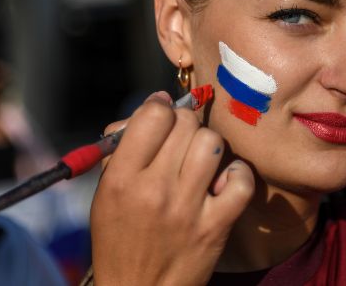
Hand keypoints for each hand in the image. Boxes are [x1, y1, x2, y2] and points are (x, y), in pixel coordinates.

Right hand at [90, 92, 253, 285]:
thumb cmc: (120, 240)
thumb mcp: (105, 193)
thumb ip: (122, 148)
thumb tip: (152, 106)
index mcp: (122, 179)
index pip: (152, 115)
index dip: (160, 106)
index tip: (162, 112)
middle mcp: (154, 190)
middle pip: (185, 123)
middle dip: (183, 123)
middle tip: (180, 138)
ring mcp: (188, 208)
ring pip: (212, 143)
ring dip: (207, 145)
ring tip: (200, 159)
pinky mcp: (216, 226)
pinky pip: (240, 179)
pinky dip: (236, 175)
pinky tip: (222, 182)